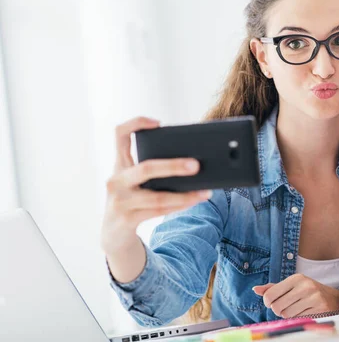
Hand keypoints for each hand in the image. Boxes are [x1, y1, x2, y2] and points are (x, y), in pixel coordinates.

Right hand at [101, 116, 211, 253]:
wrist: (113, 235)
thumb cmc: (133, 202)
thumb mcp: (136, 183)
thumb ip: (153, 172)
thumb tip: (192, 163)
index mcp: (120, 165)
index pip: (120, 135)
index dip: (136, 123)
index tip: (158, 123)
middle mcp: (116, 180)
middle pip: (146, 168)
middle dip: (173, 166)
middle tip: (196, 165)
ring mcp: (120, 201)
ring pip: (157, 196)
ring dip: (184, 195)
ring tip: (205, 192)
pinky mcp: (127, 219)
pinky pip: (158, 211)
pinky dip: (178, 206)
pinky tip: (194, 201)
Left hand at [253, 274, 338, 317]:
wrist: (335, 300)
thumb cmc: (309, 292)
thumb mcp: (292, 286)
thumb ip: (273, 288)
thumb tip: (255, 290)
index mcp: (296, 278)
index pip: (269, 295)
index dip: (268, 303)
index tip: (274, 302)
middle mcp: (305, 286)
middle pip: (277, 307)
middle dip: (279, 311)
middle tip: (287, 307)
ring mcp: (314, 298)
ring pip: (287, 315)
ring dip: (289, 316)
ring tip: (298, 309)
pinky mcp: (321, 310)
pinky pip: (299, 320)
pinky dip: (299, 319)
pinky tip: (306, 313)